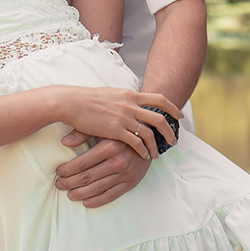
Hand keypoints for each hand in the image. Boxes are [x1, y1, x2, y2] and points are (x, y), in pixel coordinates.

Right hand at [55, 86, 178, 159]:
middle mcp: (130, 104)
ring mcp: (124, 117)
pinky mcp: (116, 130)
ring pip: (149, 133)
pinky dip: (143, 150)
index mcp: (130, 94)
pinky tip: (143, 156)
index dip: (171, 107)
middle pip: (159, 118)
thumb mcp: (111, 94)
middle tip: (173, 140)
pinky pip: (136, 142)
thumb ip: (124, 99)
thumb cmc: (87, 99)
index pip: (159, 99)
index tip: (178, 116)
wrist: (72, 103)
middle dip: (169, 130)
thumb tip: (130, 101)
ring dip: (156, 145)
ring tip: (157, 154)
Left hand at [55, 138, 150, 207]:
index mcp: (109, 146)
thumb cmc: (121, 132)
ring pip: (97, 188)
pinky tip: (86, 202)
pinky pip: (112, 195)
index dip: (68, 169)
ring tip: (69, 194)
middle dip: (70, 182)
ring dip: (80, 193)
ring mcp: (125, 174)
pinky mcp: (131, 183)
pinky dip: (97, 201)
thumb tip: (64, 142)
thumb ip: (83, 133)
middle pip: (87, 177)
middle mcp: (118, 161)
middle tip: (59, 184)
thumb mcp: (103, 128)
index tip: (58, 172)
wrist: (149, 139)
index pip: (82, 163)